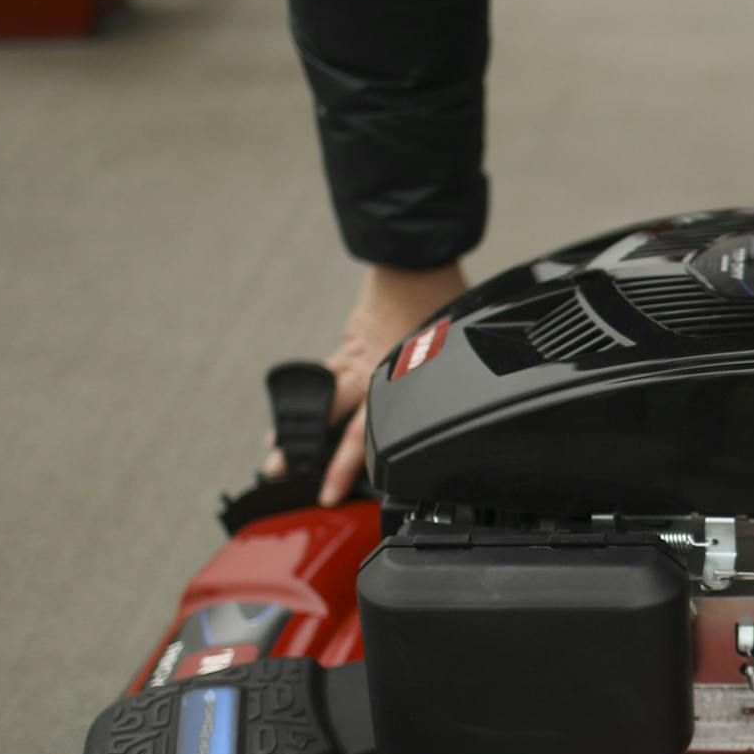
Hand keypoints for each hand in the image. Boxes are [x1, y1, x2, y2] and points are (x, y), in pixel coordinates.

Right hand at [266, 261, 467, 505]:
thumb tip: (476, 394)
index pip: (362, 436)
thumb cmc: (440, 298)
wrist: (412, 260)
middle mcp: (367, 374)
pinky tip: (298, 403)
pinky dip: (311, 391)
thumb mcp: (453, 349)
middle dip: (304, 452)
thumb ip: (452, 378)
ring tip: (277, 449)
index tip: (328, 493)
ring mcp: (354, 357)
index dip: (342, 468)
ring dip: (296, 423)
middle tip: (282, 477)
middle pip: (330, 422)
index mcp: (393, 381)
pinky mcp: (351, 341)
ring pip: (321, 398)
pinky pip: (328, 372)